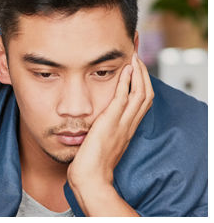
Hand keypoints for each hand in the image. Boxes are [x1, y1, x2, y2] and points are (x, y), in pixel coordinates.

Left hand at [67, 53, 153, 215]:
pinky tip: (126, 69)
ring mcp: (122, 123)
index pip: (142, 103)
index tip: (136, 72)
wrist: (90, 178)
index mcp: (127, 129)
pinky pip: (123, 98)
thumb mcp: (103, 143)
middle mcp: (128, 124)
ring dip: (139, 74)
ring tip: (134, 58)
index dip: (142, 85)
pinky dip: (127, 82)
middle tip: (138, 59)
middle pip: (146, 95)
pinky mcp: (111, 122)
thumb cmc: (93, 164)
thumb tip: (98, 122)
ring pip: (140, 94)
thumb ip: (105, 131)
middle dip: (144, 75)